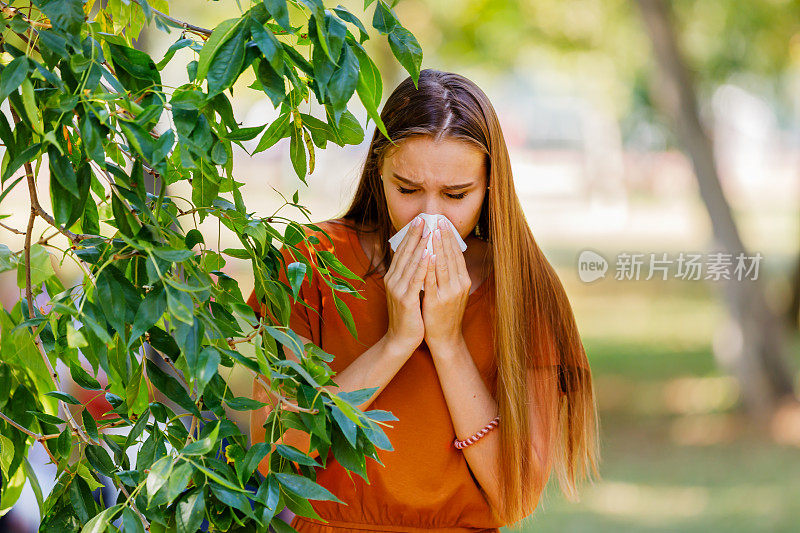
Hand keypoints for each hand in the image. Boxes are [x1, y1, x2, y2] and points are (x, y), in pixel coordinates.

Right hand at [383, 216, 432, 352]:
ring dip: (420, 246)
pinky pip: (416, 280)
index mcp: (393, 277)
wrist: (401, 339)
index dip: (411, 235)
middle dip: (415, 235)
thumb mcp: (408, 291)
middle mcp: (393, 281)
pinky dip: (422, 266)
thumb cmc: (409, 315)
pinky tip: (429, 254)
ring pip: (411, 263)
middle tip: (423, 218)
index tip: (420, 221)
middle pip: (405, 253)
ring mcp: (398, 290)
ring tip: (429, 231)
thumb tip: (421, 256)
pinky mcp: (406, 300)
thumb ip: (411, 274)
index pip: (402, 251)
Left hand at [422, 218, 470, 349]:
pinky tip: (428, 254)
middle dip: (444, 237)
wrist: (445, 338)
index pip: (457, 254)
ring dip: (438, 247)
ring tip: (433, 231)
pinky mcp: (438, 301)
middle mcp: (459, 285)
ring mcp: (449, 293)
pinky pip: (433, 280)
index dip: (450, 238)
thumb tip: (441, 253)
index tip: (443, 223)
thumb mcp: (451, 291)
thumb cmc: (445, 313)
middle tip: (438, 220)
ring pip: (444, 265)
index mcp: (463, 281)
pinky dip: (431, 266)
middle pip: (452, 256)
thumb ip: (448, 274)